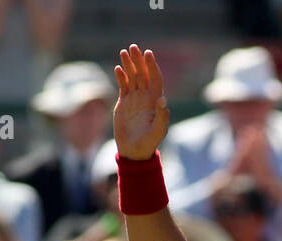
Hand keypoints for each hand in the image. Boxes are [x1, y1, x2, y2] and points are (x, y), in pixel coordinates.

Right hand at [114, 45, 169, 159]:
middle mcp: (145, 97)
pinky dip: (121, 76)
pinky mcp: (124, 102)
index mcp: (155, 101)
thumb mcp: (157, 132)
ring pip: (132, 77)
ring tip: (124, 52)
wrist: (134, 151)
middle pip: (143, 74)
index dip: (152, 66)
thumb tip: (163, 100)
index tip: (148, 54)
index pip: (155, 79)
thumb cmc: (148, 143)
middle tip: (133, 47)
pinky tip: (118, 68)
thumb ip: (162, 117)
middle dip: (139, 60)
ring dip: (129, 64)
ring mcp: (134, 99)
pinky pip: (123, 85)